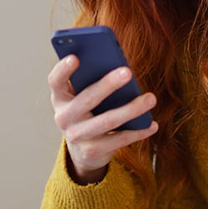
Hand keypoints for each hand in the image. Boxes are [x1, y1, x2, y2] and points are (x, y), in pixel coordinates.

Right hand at [48, 55, 157, 184]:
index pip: (55, 81)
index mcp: (60, 97)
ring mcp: (77, 136)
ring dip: (131, 109)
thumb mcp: (82, 96)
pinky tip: (152, 124)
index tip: (75, 57)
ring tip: (150, 98)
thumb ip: (92, 81)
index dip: (62, 70)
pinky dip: (138, 132)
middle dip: (107, 85)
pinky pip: (119, 140)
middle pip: (87, 99)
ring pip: (107, 121)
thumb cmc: (87, 112)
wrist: (82, 150)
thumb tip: (119, 66)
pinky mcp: (92, 151)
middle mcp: (64, 117)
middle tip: (127, 72)